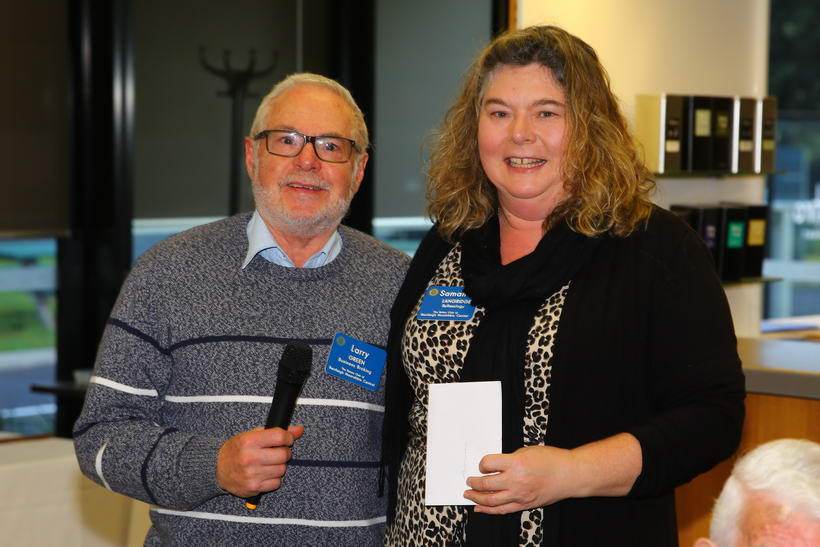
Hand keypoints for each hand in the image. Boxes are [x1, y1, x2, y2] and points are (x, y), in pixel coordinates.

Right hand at [216, 425, 303, 497]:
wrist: (217, 469)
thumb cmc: (237, 450)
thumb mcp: (252, 435)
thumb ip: (276, 432)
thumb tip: (299, 429)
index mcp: (249, 440)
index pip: (280, 437)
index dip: (288, 437)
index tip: (287, 440)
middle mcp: (250, 457)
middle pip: (283, 454)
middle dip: (284, 452)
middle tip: (277, 452)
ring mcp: (252, 474)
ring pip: (282, 469)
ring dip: (279, 466)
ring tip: (268, 463)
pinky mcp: (254, 487)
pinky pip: (276, 483)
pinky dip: (274, 479)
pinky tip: (264, 474)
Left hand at [463, 445, 578, 513]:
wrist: (570, 475)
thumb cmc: (552, 460)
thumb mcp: (527, 451)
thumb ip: (510, 459)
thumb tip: (495, 466)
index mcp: (516, 463)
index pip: (488, 464)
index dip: (482, 464)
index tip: (482, 465)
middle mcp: (516, 480)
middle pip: (486, 484)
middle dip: (474, 483)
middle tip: (469, 481)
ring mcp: (520, 495)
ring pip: (491, 500)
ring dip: (477, 497)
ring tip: (469, 494)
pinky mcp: (525, 504)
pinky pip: (502, 510)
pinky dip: (488, 510)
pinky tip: (480, 508)